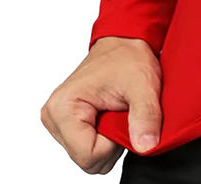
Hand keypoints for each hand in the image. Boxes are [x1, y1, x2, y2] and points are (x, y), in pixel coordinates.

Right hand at [40, 36, 162, 172]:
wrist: (124, 41)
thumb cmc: (129, 56)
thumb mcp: (144, 84)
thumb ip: (146, 116)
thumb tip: (147, 146)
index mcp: (63, 108)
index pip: (88, 156)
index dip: (114, 143)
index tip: (123, 115)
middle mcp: (53, 116)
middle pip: (87, 160)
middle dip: (111, 141)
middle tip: (121, 110)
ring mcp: (57, 121)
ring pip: (87, 155)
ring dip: (108, 138)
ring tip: (116, 109)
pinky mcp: (66, 122)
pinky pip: (87, 146)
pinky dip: (104, 135)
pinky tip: (110, 113)